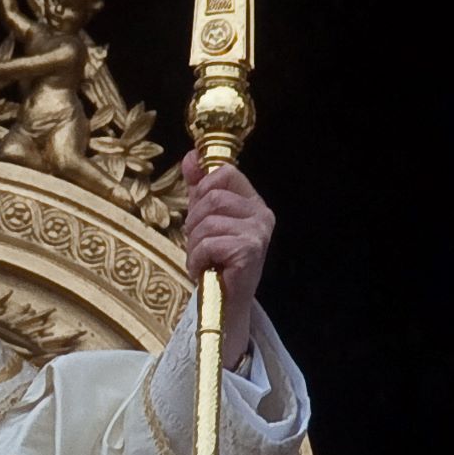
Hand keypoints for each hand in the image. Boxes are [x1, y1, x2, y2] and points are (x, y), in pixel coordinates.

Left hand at [180, 150, 273, 367]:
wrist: (225, 299)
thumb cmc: (216, 257)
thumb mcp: (205, 215)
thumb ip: (199, 185)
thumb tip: (192, 156)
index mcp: (252, 202)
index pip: (225, 173)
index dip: (203, 188)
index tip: (198, 209)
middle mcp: (261, 215)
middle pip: (212, 197)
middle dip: (193, 221)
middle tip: (198, 242)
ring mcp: (258, 233)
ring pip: (208, 221)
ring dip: (194, 243)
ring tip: (201, 258)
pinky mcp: (249, 251)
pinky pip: (209, 243)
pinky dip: (197, 258)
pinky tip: (205, 269)